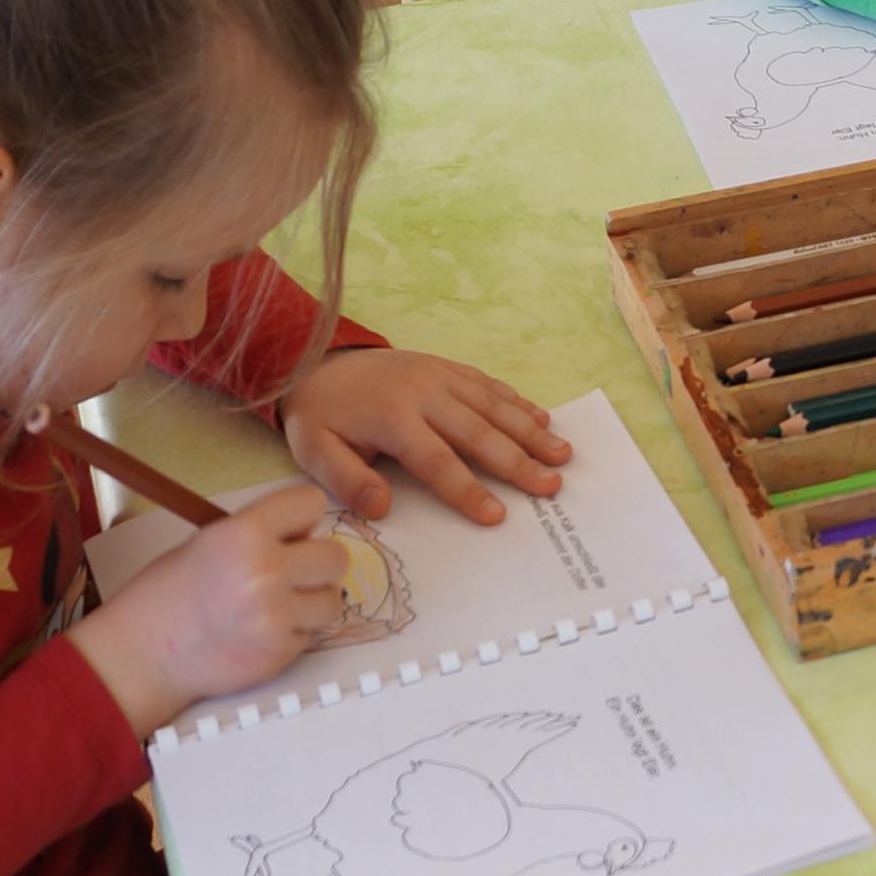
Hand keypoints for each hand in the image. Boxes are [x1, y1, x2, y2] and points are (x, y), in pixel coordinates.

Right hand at [68, 487, 359, 733]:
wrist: (143, 653)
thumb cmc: (170, 594)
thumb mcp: (210, 542)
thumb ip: (261, 534)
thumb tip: (308, 536)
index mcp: (243, 532)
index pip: (311, 504)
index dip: (303, 520)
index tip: (292, 534)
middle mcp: (264, 569)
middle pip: (336, 556)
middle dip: (316, 566)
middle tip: (289, 576)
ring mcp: (275, 615)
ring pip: (332, 600)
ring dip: (311, 604)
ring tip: (274, 608)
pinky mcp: (279, 652)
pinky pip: (312, 635)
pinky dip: (293, 635)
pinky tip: (259, 634)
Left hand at [275, 347, 568, 525]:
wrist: (318, 360)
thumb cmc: (321, 416)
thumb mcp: (314, 450)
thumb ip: (346, 480)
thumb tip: (383, 507)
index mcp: (391, 417)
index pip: (436, 460)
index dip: (467, 490)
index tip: (497, 515)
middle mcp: (423, 392)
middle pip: (478, 432)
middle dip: (517, 461)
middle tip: (551, 486)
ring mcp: (439, 375)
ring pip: (493, 406)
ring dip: (530, 431)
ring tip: (562, 454)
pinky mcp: (447, 367)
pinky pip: (489, 385)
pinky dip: (518, 403)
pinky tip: (543, 419)